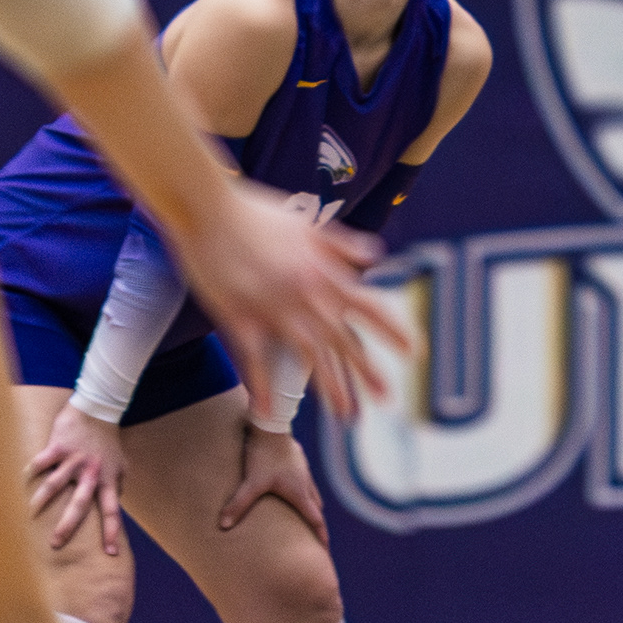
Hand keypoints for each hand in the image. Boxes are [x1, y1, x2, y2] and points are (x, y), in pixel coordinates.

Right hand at [27, 402, 126, 555]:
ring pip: (55, 484)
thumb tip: (115, 502)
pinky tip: (25, 477)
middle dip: (68, 525)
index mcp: (107, 479)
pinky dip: (33, 469)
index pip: (111, 510)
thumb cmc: (108, 441)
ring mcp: (75, 459)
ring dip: (41, 500)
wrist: (99, 409)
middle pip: (80, 504)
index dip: (111, 532)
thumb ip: (117, 484)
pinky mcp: (60, 446)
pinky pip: (43, 461)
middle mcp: (91, 472)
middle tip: (56, 544)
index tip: (110, 554)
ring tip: (30, 515)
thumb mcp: (121, 463)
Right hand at [166, 177, 408, 424]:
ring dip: (329, 385)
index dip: (391, 329)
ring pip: (307, 354)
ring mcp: (271, 307)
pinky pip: (254, 359)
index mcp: (322, 270)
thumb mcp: (307, 224)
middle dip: (367, 369)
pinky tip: (268, 411)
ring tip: (346, 414)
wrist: (209, 208)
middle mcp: (303, 293)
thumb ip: (342, 244)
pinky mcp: (238, 317)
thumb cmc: (256, 212)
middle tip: (388, 397)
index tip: (413, 350)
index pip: (366, 304)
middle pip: (342, 338)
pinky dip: (262, 385)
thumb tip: (376, 255)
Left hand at [219, 425, 327, 544]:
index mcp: (299, 492)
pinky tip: (291, 486)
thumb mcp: (250, 483)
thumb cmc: (263, 456)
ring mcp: (302, 469)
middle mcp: (305, 482)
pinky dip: (302, 489)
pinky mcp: (297, 459)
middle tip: (314, 536)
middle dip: (315, 521)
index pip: (314, 518)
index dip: (320, 535)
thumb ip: (238, 505)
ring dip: (309, 504)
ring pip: (311, 491)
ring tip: (304, 513)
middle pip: (315, 506)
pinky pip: (304, 479)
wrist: (272, 426)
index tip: (325, 548)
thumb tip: (223, 526)